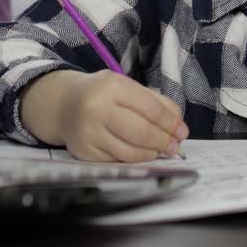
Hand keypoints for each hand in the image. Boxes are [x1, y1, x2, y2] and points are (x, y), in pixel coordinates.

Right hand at [25, 70, 187, 161]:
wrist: (64, 105)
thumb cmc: (103, 95)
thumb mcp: (126, 87)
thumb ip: (155, 102)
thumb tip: (178, 124)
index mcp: (112, 86)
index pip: (150, 108)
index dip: (170, 122)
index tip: (182, 131)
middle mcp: (97, 108)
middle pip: (141, 132)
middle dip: (164, 141)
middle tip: (175, 146)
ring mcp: (89, 132)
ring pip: (130, 151)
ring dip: (151, 154)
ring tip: (161, 151)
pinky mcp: (85, 152)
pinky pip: (117, 160)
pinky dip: (134, 159)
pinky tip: (141, 154)